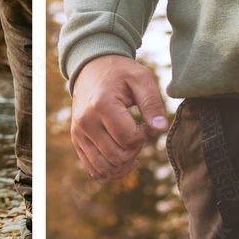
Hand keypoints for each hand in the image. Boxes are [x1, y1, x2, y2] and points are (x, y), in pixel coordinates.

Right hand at [70, 55, 168, 179]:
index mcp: (101, 104)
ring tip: (132, 146)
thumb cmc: (121, 72)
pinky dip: (111, 171)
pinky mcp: (77, 140)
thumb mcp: (141, 78)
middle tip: (140, 133)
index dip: (145, 135)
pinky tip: (124, 158)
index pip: (129, 138)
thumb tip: (161, 129)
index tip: (147, 123)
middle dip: (135, 149)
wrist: (93, 66)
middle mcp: (85, 121)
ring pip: (104, 169)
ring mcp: (78, 132)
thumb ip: (153, 102)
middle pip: (117, 156)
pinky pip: (94, 170)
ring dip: (124, 164)